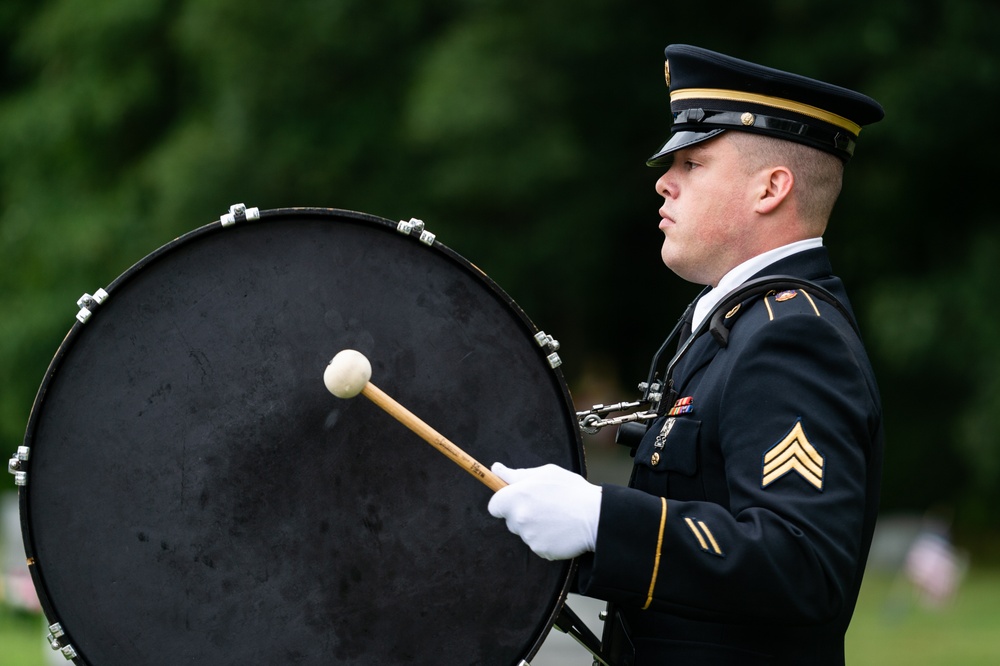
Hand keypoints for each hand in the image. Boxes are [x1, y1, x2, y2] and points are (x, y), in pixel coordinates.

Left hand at [487, 462, 601, 560]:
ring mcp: (529, 537)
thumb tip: (496, 469)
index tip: (514, 500)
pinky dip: (545, 538)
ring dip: (534, 526)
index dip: (503, 502)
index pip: (494, 505)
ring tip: (555, 516)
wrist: (595, 517)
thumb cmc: (572, 491)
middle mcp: (519, 519)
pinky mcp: (540, 550)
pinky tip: (559, 529)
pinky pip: (537, 543)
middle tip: (543, 506)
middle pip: (510, 520)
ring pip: (524, 532)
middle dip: (521, 513)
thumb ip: (516, 474)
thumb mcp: (545, 473)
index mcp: (517, 497)